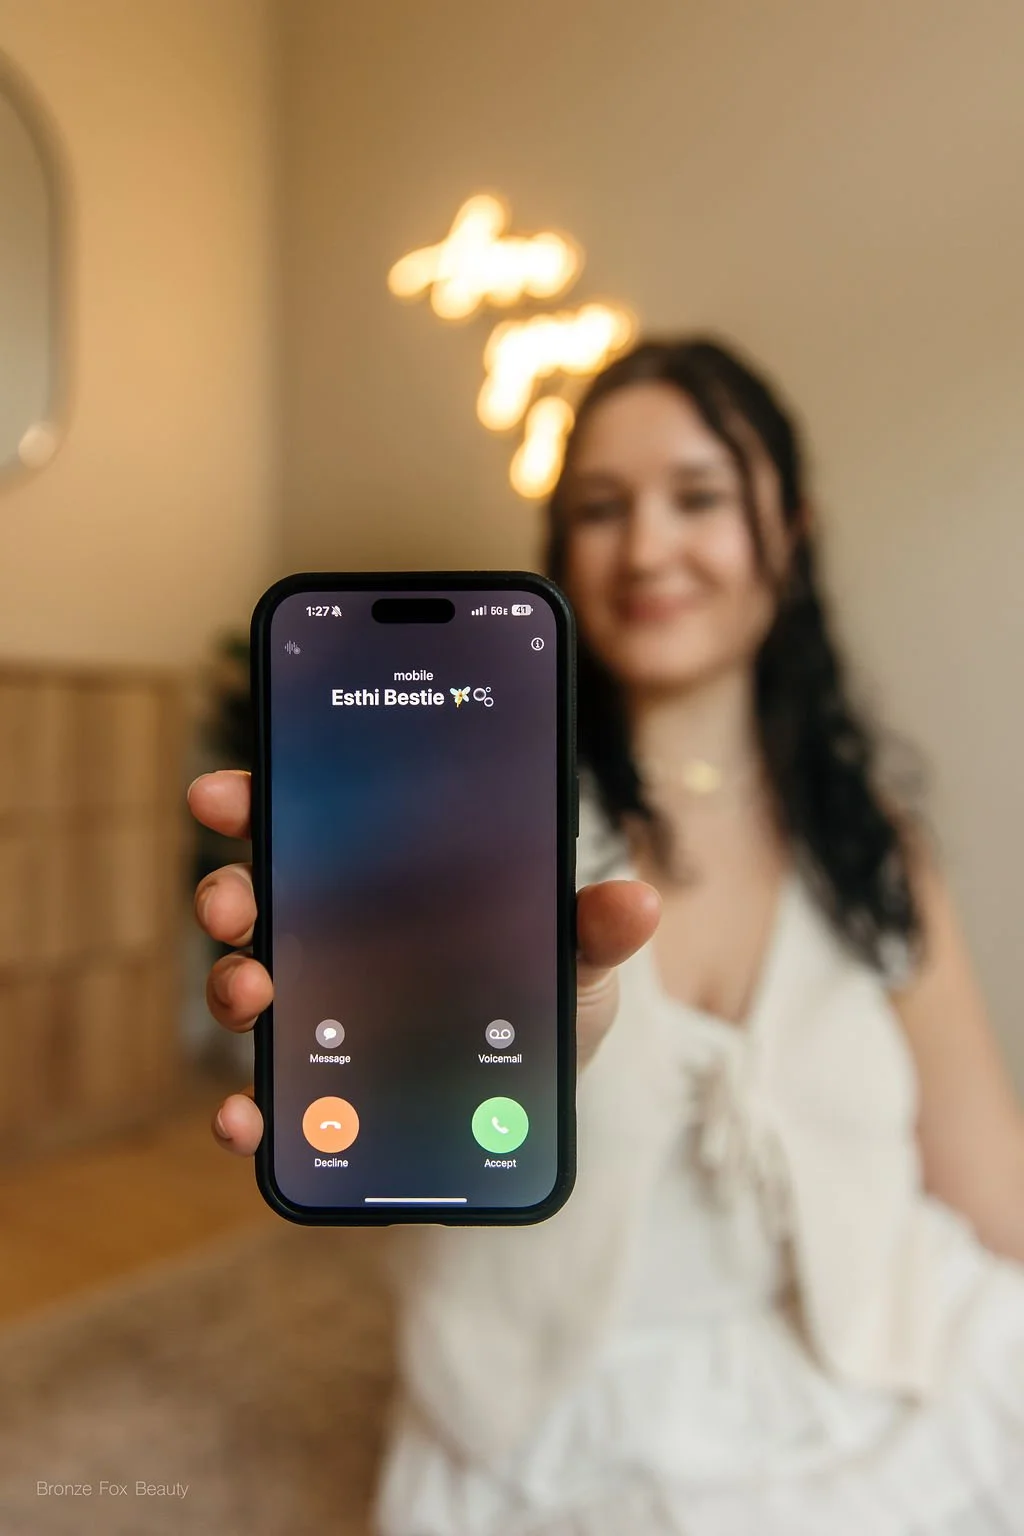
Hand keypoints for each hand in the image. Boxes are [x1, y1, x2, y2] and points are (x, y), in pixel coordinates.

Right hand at [187, 771, 660, 1155]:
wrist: (543, 1098)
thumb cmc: (549, 1000)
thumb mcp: (577, 960)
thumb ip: (593, 931)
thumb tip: (638, 901)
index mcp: (384, 880)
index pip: (307, 823)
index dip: (255, 801)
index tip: (221, 794)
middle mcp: (336, 935)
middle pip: (258, 897)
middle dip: (229, 892)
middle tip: (232, 905)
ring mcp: (321, 1008)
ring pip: (247, 982)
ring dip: (230, 985)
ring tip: (253, 997)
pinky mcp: (320, 1086)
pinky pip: (266, 1092)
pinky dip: (242, 1107)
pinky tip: (244, 1119)